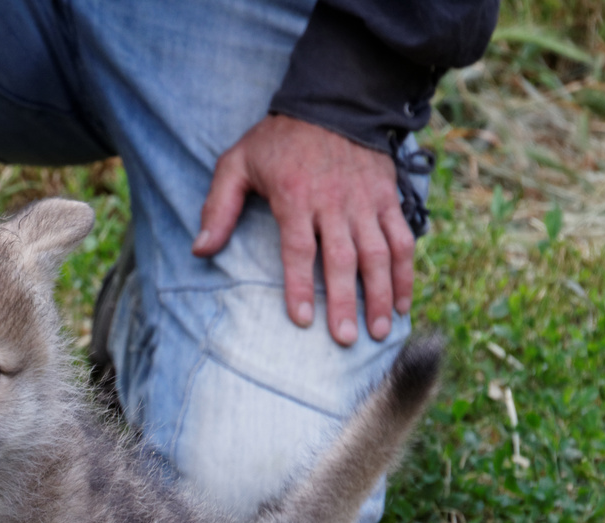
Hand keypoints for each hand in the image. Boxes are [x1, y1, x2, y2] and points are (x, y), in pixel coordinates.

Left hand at [193, 114, 413, 346]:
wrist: (332, 102)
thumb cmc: (278, 139)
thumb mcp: (237, 163)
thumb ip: (218, 207)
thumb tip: (199, 250)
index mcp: (295, 196)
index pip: (298, 249)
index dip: (300, 286)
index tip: (302, 320)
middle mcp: (334, 202)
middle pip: (343, 259)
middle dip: (345, 302)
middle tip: (346, 339)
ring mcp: (365, 201)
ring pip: (379, 254)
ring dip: (381, 294)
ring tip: (380, 330)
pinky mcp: (387, 198)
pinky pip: (402, 239)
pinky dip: (405, 272)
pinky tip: (403, 302)